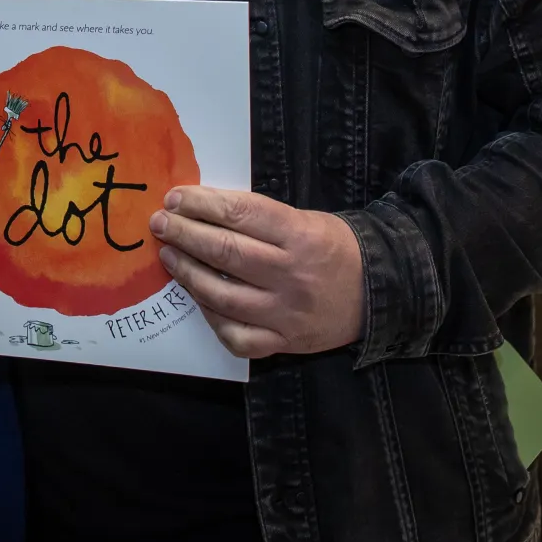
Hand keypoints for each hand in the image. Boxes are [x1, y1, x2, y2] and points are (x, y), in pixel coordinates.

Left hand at [150, 186, 364, 358]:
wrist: (381, 292)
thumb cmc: (335, 248)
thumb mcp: (305, 219)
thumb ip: (259, 218)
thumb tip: (203, 209)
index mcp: (299, 235)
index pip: (240, 214)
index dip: (201, 204)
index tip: (175, 198)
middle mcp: (291, 275)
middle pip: (226, 252)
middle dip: (185, 234)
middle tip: (160, 223)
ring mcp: (287, 314)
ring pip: (224, 296)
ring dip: (188, 274)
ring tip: (169, 256)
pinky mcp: (286, 343)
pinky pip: (238, 337)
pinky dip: (213, 318)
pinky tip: (199, 299)